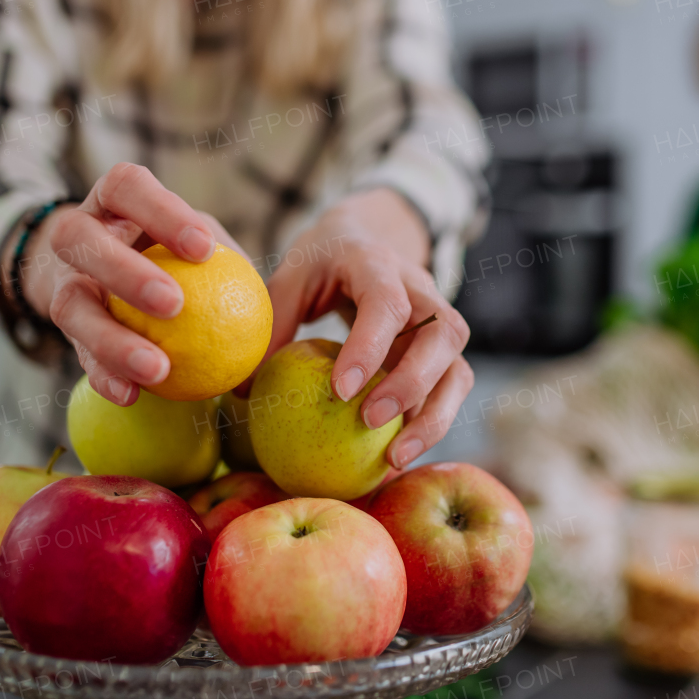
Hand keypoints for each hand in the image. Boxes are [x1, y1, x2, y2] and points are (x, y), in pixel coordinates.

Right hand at [12, 162, 242, 405]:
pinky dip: (106, 376)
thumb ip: (229, 263)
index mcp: (113, 201)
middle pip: (78, 239)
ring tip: (157, 368)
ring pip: (70, 305)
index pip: (126, 186)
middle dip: (124, 270)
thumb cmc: (176, 256)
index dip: (159, 211)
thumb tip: (278, 306)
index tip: (203, 248)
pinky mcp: (63, 329)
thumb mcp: (200, 245)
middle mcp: (76, 234)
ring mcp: (63, 282)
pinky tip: (133, 395)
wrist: (113, 278)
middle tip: (173, 304)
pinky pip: (79, 355)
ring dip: (113, 339)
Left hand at [265, 189, 473, 469]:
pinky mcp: (444, 354)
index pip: (386, 302)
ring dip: (434, 416)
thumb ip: (271, 327)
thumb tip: (241, 392)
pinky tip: (397, 457)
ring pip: (458, 368)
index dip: (369, 346)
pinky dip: (431, 425)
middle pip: (443, 333)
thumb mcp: (290, 280)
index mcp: (377, 264)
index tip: (340, 391)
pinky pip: (451, 390)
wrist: (368, 240)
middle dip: (411, 383)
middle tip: (370, 421)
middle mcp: (422, 291)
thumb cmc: (321, 265)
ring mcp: (439, 323)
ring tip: (394, 458)